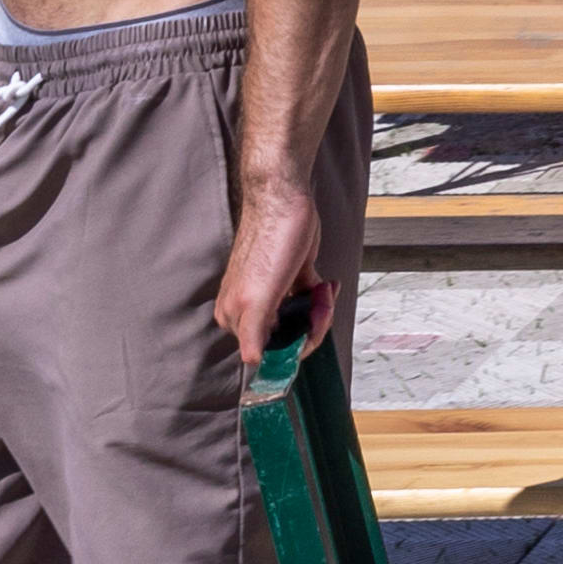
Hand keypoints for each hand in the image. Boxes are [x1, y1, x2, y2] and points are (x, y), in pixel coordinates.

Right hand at [215, 187, 330, 363]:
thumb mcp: (258, 294)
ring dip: (320, 309)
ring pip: (303, 321)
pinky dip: (323, 296)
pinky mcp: (292, 281)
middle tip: (320, 302)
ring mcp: (273, 295)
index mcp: (236, 316)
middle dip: (313, 323)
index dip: (296, 345)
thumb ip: (253, 331)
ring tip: (323, 289)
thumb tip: (250, 362)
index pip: (269, 353)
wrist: (286, 201)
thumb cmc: (271, 241)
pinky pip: (310, 303)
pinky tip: (326, 283)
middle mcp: (251, 309)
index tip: (310, 327)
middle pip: (290, 338)